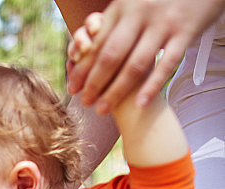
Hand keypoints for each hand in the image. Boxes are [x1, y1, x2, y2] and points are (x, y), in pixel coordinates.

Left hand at [66, 0, 224, 112]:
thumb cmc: (158, 2)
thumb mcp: (131, 5)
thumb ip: (111, 25)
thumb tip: (82, 51)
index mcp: (123, 7)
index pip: (97, 42)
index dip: (82, 67)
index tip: (72, 87)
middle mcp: (140, 14)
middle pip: (111, 56)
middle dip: (94, 83)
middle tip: (85, 103)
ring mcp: (163, 24)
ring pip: (135, 65)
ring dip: (116, 91)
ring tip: (102, 109)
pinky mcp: (184, 33)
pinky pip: (166, 65)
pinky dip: (151, 87)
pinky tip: (139, 104)